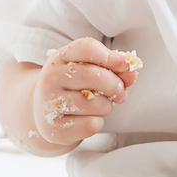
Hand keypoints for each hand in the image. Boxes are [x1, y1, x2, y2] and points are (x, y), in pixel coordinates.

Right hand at [24, 39, 139, 150]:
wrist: (43, 114)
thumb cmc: (73, 88)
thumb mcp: (88, 72)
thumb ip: (113, 70)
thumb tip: (132, 74)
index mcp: (59, 58)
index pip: (86, 48)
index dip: (110, 56)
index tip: (124, 65)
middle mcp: (50, 78)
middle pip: (93, 76)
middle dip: (115, 85)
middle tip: (121, 92)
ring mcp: (49, 103)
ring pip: (94, 104)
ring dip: (107, 106)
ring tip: (102, 106)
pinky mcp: (54, 128)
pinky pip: (90, 125)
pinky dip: (98, 122)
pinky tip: (90, 119)